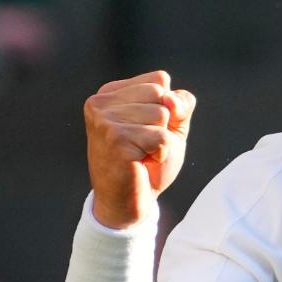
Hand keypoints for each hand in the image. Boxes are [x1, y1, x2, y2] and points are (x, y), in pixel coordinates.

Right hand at [83, 70, 195, 228]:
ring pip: (161, 114)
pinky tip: (140, 163)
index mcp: (111, 92)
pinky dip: (161, 153)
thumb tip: (170, 100)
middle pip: (160, 94)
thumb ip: (180, 103)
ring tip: (141, 154)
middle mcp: (100, 102)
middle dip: (164, 124)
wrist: (129, 202)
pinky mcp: (114, 139)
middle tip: (144, 145)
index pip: (160, 79)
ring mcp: (104, 120)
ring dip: (162, 140)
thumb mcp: (172, 125)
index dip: (168, 107)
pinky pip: (161, 137)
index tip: (147, 129)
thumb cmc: (149, 162)